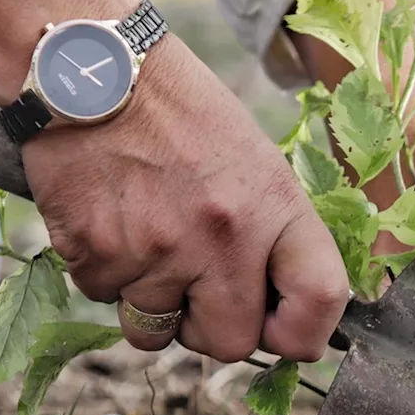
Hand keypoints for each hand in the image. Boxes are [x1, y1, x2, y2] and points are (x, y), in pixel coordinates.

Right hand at [0, 0, 347, 363]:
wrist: (93, 69)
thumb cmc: (182, 115)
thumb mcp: (257, 164)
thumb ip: (276, 237)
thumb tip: (289, 309)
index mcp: (276, 208)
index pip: (320, 300)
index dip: (305, 332)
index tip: (283, 328)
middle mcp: (222, 238)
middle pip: (231, 345)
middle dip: (214, 327)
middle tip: (199, 288)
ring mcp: (156, 251)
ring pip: (156, 333)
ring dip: (152, 304)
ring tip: (150, 243)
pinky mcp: (95, 254)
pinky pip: (104, 300)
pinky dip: (108, 275)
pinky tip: (113, 223)